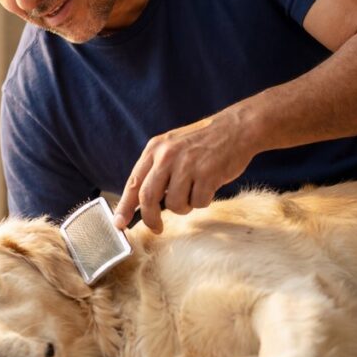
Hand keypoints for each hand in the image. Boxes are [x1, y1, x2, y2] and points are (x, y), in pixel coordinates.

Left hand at [113, 111, 256, 232]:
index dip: (124, 206)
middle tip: (156, 228)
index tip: (119, 223)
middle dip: (150, 218)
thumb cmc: (202, 142)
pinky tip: (208, 186)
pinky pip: (198, 203)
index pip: (133, 182)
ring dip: (184, 207)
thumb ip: (155, 170)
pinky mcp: (207, 174)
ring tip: (193, 192)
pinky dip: (202, 201)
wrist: (236, 128)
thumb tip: (139, 202)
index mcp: (154, 149)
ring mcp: (187, 165)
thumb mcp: (171, 147)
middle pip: (148, 197)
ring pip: (174, 204)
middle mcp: (167, 156)